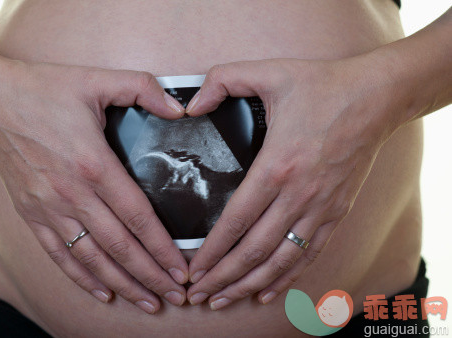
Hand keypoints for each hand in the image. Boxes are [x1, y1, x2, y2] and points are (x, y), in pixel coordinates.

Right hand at [0, 58, 188, 313]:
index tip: (182, 269)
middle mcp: (71, 194)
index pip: (137, 217)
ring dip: (122, 283)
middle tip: (175, 296)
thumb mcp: (99, 79)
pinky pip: (58, 254)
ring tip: (147, 302)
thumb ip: (144, 89)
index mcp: (93, 164)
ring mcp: (48, 208)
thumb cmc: (46, 90)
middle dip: (150, 275)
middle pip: (119, 246)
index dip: (162, 248)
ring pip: (92, 258)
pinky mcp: (31, 213)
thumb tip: (181, 108)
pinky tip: (102, 291)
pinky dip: (81, 276)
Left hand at [184, 57, 401, 309]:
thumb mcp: (268, 72)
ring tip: (225, 299)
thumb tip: (190, 107)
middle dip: (223, 277)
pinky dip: (286, 276)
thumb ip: (222, 81)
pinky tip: (267, 290)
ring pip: (281, 260)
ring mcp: (320, 208)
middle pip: (254, 250)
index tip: (193, 269)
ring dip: (250, 284)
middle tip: (198, 295)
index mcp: (277, 166)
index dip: (211, 251)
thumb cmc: (321, 86)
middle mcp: (299, 195)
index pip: (236, 221)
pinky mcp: (337, 212)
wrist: (373, 98)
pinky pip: (309, 253)